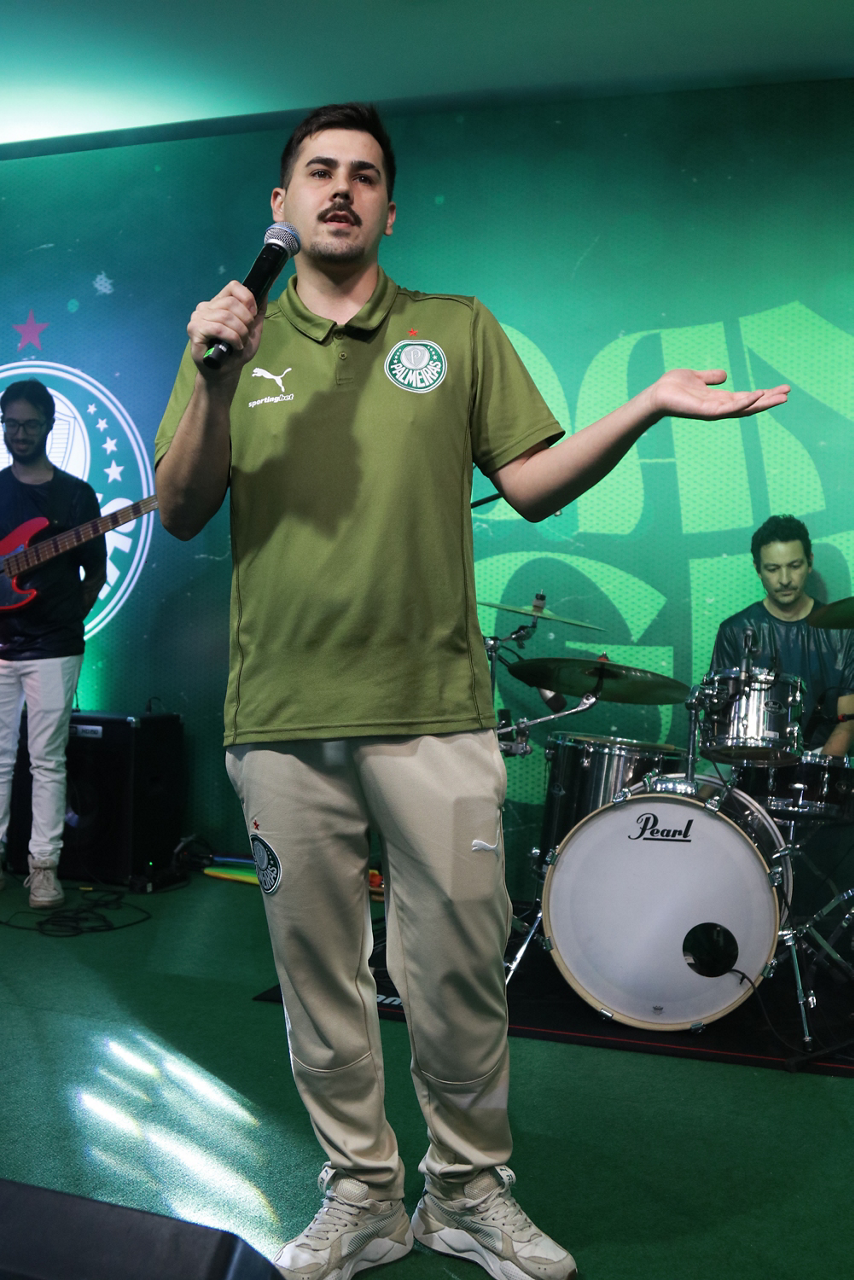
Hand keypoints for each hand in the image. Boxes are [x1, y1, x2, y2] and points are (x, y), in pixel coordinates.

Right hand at [187, 281, 265, 378]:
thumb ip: (258, 311)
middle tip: (246, 335)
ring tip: (241, 343)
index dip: (247, 298)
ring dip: (240, 332)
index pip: (233, 287)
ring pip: (226, 316)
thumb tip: (265, 290)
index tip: (253, 315)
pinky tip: (235, 346)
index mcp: (218, 303)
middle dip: (246, 321)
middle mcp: (206, 307)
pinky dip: (232, 338)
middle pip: (231, 303)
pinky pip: (218, 328)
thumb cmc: (236, 351)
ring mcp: (198, 317)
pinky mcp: (194, 330)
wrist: (225, 372)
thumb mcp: (252, 330)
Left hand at [647, 368, 789, 420]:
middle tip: (788, 394)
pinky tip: (757, 395)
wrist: (656, 395)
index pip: (746, 398)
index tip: (780, 389)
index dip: (763, 395)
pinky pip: (730, 408)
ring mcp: (715, 411)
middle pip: (750, 405)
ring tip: (782, 397)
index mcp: (719, 400)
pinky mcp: (707, 412)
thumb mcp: (696, 377)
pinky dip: (744, 402)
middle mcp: (719, 408)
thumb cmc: (672, 387)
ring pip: (745, 408)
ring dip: (764, 403)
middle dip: (769, 400)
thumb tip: (724, 375)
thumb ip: (711, 377)